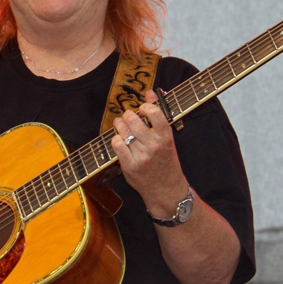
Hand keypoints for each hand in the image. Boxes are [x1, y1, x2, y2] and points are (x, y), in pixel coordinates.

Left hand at [111, 90, 189, 216]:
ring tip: (122, 128)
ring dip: (119, 126)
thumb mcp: (167, 138)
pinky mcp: (129, 166)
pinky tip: (121, 142)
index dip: (144, 107)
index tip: (142, 111)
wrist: (166, 190)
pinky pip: (116, 144)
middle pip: (132, 118)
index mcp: (166, 136)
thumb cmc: (166, 161)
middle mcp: (154, 145)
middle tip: (128, 120)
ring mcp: (141, 156)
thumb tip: (149, 93)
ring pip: (122, 130)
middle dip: (127, 116)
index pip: (153, 112)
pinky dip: (116, 140)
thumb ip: (158, 115)